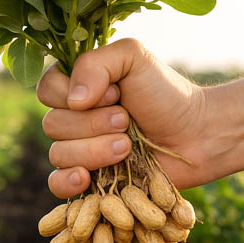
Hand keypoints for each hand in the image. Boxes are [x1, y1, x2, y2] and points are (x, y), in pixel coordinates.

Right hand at [37, 38, 211, 197]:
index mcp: (78, 86)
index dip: (74, 94)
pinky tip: (87, 178)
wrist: (197, 135)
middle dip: (92, 124)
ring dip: (94, 150)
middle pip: (52, 125)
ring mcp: (79, 150)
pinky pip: (56, 184)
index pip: (47, 90)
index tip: (114, 93)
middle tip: (127, 121)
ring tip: (128, 146)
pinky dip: (67, 181)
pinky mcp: (89, 180)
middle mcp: (73, 117)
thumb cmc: (166, 93)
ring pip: (58, 154)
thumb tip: (73, 100)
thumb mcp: (133, 58)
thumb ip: (95, 64)